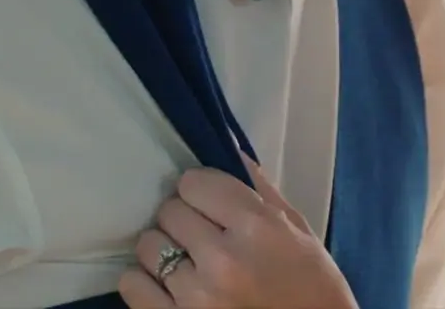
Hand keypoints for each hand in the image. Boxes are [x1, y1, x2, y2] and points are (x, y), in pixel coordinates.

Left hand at [117, 157, 356, 308]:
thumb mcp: (298, 230)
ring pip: (148, 245)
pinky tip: (167, 285)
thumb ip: (261, 191)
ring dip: (164, 249)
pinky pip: (132, 284)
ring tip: (186, 261)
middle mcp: (223, 259)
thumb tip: (228, 150)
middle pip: (170, 211)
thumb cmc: (311, 285)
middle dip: (184, 218)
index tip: (210, 204)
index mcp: (257, 228)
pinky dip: (145, 281)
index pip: (194, 183)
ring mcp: (195, 296)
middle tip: (202, 234)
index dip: (201, 191)